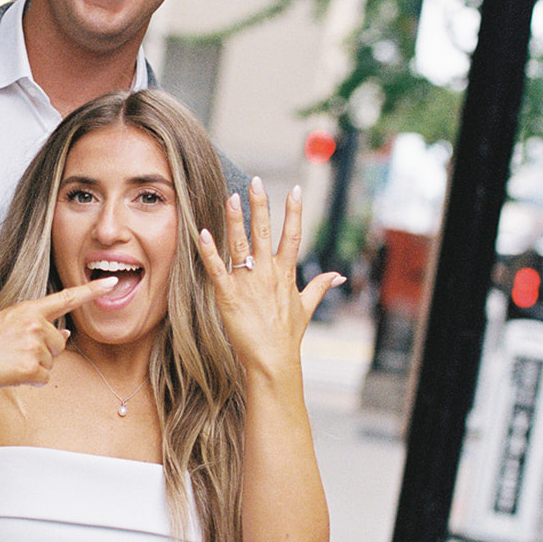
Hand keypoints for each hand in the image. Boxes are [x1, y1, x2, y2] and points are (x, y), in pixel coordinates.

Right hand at [0, 278, 117, 393]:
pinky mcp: (31, 367)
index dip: (91, 291)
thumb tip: (67, 337)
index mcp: (29, 308)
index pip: (66, 298)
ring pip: (51, 362)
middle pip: (60, 343)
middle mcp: (35, 323)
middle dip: (43, 352)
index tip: (113, 281)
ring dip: (34, 366)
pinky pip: (43, 378)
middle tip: (14, 351)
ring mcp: (34, 345)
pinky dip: (30, 380)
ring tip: (8, 360)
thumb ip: (39, 326)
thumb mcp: (11, 324)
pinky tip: (10, 371)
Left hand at [199, 179, 343, 376]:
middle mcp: (268, 273)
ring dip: (235, 220)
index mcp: (286, 273)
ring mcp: (248, 283)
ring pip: (240, 245)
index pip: (292, 235)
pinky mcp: (229, 295)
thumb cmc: (287, 336)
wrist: (273, 360)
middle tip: (255, 181)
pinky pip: (218, 269)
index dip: (293, 211)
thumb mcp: (306, 308)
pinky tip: (203, 233)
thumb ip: (320, 286)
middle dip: (260, 205)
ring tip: (231, 197)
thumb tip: (339, 277)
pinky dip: (210, 251)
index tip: (294, 189)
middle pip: (264, 232)